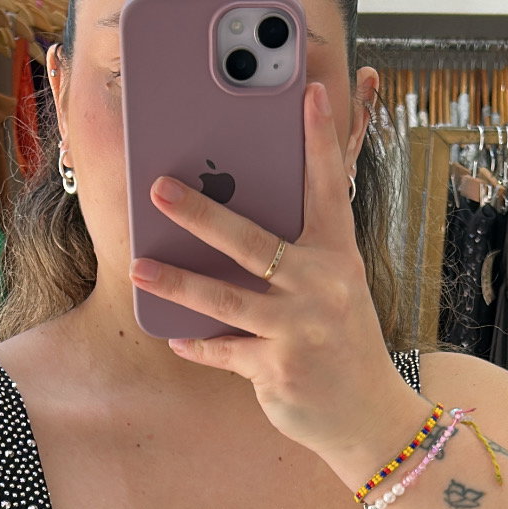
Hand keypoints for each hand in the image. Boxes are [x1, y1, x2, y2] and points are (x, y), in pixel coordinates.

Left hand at [130, 80, 409, 461]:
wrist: (368, 415)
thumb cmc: (341, 340)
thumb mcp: (336, 287)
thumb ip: (299, 252)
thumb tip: (235, 215)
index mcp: (338, 256)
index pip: (328, 187)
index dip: (319, 139)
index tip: (310, 93)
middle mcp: (323, 286)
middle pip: (254, 241)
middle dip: (202, 213)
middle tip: (159, 188)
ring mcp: (300, 329)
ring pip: (226, 298)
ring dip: (176, 282)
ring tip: (138, 266)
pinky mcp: (279, 369)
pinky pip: (224, 350)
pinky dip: (196, 343)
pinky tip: (171, 334)